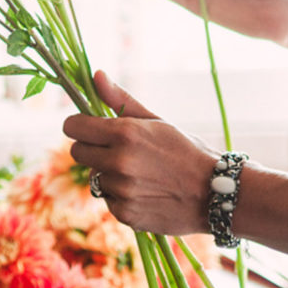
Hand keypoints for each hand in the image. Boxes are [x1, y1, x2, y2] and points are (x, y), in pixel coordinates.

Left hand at [62, 71, 218, 235]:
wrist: (215, 193)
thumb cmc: (185, 150)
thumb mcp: (156, 120)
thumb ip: (120, 99)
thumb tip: (95, 74)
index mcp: (124, 133)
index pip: (72, 127)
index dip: (79, 126)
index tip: (90, 129)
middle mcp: (118, 161)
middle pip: (77, 152)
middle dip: (92, 150)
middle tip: (117, 151)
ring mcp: (121, 189)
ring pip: (93, 177)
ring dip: (108, 175)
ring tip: (139, 174)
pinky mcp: (125, 213)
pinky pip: (107, 200)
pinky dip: (120, 197)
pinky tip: (144, 192)